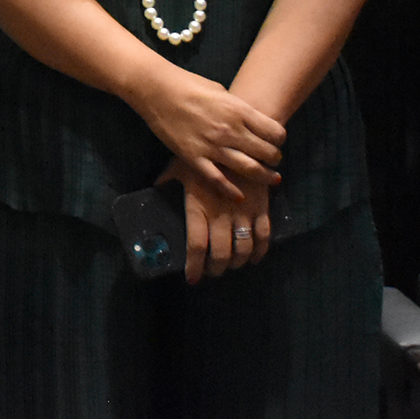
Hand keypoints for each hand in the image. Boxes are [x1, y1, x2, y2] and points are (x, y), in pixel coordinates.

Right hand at [125, 63, 284, 201]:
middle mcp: (230, 130)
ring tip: (271, 179)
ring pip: (250, 169)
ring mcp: (212, 146)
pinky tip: (240, 197)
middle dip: (275, 158)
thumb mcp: (220, 91)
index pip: (276, 132)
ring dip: (265, 177)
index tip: (275, 140)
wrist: (155, 88)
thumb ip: (237, 109)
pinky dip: (231, 191)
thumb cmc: (187, 84)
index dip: (279, 138)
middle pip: (268, 153)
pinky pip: (218, 180)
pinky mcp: (194, 157)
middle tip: (272, 160)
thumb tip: (250, 122)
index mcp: (238, 110)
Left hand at [163, 158, 270, 283]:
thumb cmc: (205, 152)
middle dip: (216, 268)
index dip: (195, 266)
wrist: (240, 140)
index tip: (192, 278)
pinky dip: (260, 252)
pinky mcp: (262, 208)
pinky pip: (264, 236)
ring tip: (230, 266)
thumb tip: (155, 191)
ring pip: (243, 249)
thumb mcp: (179, 166)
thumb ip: (167, 182)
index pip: (196, 245)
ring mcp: (244, 213)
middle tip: (212, 273)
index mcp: (199, 207)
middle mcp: (222, 214)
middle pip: (221, 253)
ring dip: (237, 263)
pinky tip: (254, 258)